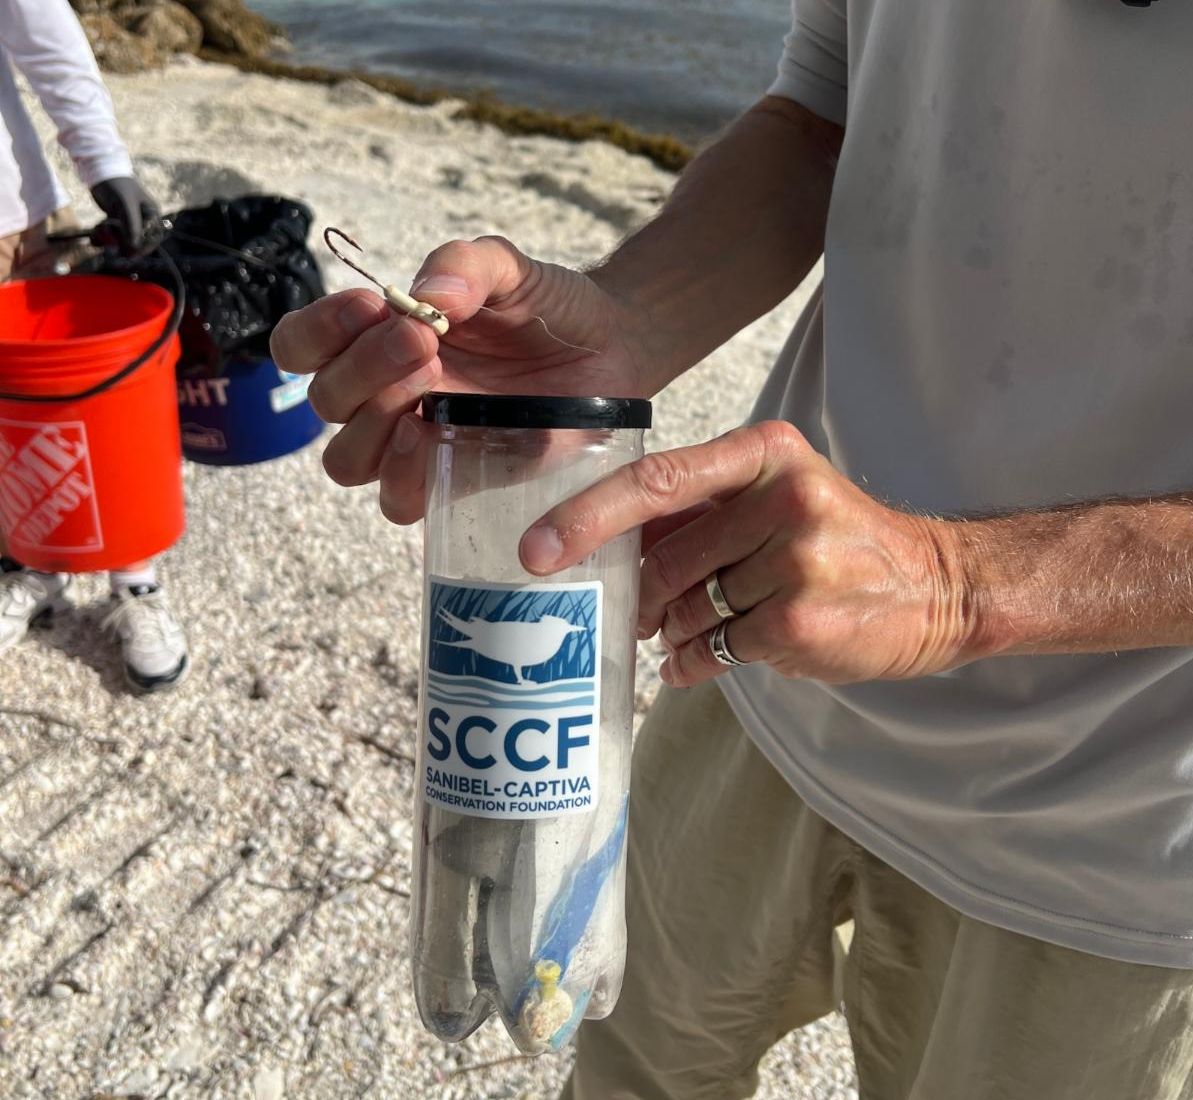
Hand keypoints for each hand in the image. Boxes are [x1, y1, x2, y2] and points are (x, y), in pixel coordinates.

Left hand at [90, 177, 160, 255]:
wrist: (98, 170)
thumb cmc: (117, 185)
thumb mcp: (125, 206)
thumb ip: (132, 227)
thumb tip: (135, 247)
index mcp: (151, 214)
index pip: (153, 237)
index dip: (143, 247)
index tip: (130, 254)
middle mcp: (142, 218)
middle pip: (138, 240)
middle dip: (123, 245)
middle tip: (111, 249)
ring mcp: (129, 219)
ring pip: (123, 239)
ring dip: (110, 241)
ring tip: (98, 235)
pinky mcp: (116, 220)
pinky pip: (112, 234)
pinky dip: (104, 237)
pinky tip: (94, 236)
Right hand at [269, 236, 650, 522]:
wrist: (611, 349)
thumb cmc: (549, 307)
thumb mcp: (509, 268)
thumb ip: (464, 267)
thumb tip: (426, 298)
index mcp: (379, 339)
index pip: (302, 345)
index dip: (318, 330)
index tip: (369, 306)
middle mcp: (386, 395)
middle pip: (326, 400)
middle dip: (364, 366)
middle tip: (423, 341)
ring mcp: (416, 443)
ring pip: (347, 460)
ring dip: (374, 423)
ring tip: (431, 385)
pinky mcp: (451, 481)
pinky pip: (398, 501)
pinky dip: (404, 475)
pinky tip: (436, 436)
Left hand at [518, 421, 975, 685]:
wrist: (934, 586)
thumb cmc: (836, 540)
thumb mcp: (774, 500)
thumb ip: (698, 515)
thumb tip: (608, 550)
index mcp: (765, 454)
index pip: (655, 481)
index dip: (587, 517)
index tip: (536, 550)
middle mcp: (783, 498)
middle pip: (666, 560)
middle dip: (638, 596)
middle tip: (633, 613)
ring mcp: (797, 560)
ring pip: (686, 610)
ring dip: (669, 632)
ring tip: (679, 636)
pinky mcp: (801, 619)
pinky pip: (713, 650)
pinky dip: (690, 664)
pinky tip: (692, 664)